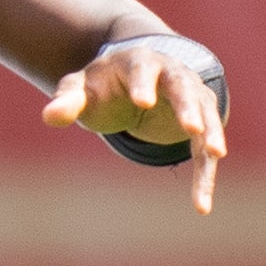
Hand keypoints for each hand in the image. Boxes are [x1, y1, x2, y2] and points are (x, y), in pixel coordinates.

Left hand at [42, 38, 228, 212]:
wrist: (136, 76)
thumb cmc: (104, 84)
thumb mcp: (82, 88)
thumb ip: (67, 100)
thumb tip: (49, 116)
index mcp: (139, 61)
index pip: (142, 68)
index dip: (144, 84)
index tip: (144, 102)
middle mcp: (172, 72)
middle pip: (183, 87)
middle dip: (188, 107)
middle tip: (193, 128)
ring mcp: (192, 94)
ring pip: (205, 114)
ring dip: (211, 133)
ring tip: (216, 155)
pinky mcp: (201, 120)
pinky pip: (206, 147)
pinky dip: (206, 172)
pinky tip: (202, 204)